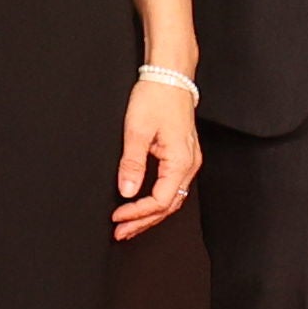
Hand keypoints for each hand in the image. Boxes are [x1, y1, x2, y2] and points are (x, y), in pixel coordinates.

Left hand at [110, 74, 201, 237]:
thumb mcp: (137, 131)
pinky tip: (142, 204)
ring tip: (129, 225)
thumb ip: (132, 163)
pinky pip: (171, 186)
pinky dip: (155, 199)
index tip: (118, 218)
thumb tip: (127, 191)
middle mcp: (189, 165)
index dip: (138, 213)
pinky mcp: (182, 156)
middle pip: (168, 205)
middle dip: (143, 221)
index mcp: (181, 161)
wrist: (170, 76)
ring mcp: (188, 161)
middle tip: (121, 232)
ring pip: (171, 198)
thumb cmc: (156, 98)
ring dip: (149, 213)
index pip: (161, 201)